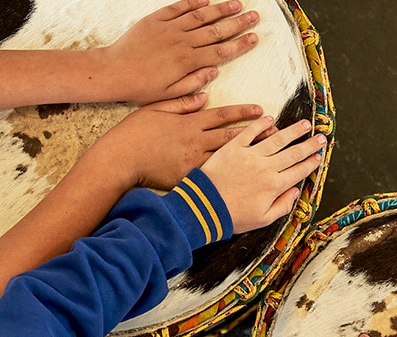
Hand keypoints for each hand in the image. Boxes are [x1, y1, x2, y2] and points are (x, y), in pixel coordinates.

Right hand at [87, 94, 262, 189]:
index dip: (244, 113)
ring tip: (268, 158)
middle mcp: (195, 142)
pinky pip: (212, 179)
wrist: (119, 159)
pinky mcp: (187, 179)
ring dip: (248, 158)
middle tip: (277, 134)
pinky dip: (229, 179)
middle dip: (256, 136)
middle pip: (231, 138)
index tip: (262, 111)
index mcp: (190, 123)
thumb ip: (182, 101)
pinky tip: (245, 182)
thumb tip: (205, 95)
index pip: (222, 115)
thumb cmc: (134, 133)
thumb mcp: (157, 108)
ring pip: (227, 159)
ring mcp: (192, 162)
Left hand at [105, 0, 259, 105]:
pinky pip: (178, 8)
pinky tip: (206, 0)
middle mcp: (182, 42)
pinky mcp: (156, 20)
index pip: (221, 51)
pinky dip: (193, 3)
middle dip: (238, 23)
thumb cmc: (140, 88)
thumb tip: (213, 71)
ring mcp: (169, 29)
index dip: (240, 44)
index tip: (254, 38)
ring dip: (220, 9)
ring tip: (237, 4)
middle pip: (217, 30)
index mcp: (187, 62)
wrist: (113, 72)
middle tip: (255, 16)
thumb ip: (193, 84)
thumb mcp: (169, 95)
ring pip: (201, 16)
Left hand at [200, 116, 324, 233]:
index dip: (311, 163)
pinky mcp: (234, 147)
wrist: (205, 207)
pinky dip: (261, 124)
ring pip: (277, 139)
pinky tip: (270, 118)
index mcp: (274, 186)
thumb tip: (295, 192)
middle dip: (309, 145)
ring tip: (304, 124)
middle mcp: (266, 168)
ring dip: (293, 131)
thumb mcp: (262, 219)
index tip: (319, 157)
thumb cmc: (233, 216)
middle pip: (293, 153)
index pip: (298, 171)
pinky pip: (250, 132)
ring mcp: (250, 155)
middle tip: (321, 137)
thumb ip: (282, 206)